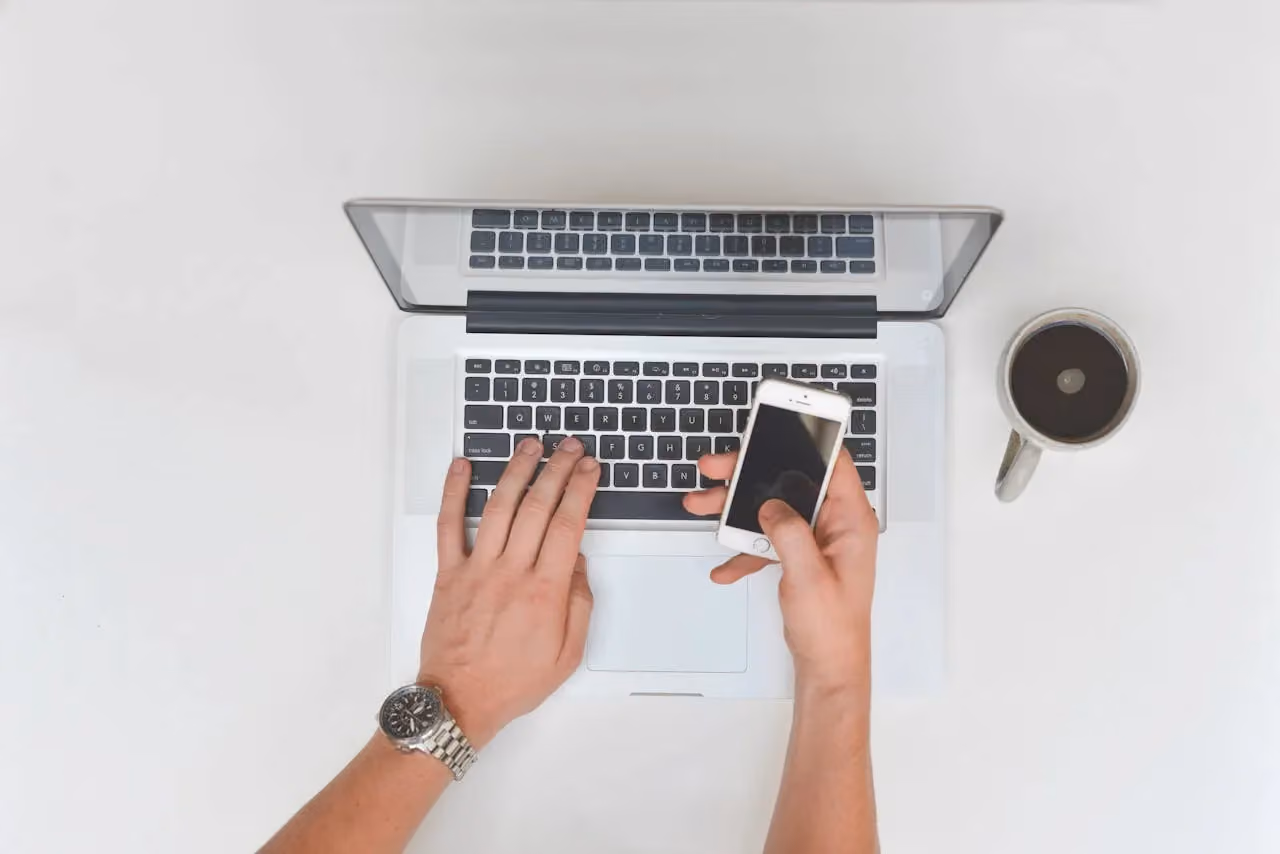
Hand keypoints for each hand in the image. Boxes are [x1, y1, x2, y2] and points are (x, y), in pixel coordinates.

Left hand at [418, 436, 598, 747]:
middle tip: (570, 448)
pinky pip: (449, 525)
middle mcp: (511, 572)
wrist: (460, 701)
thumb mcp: (567, 653)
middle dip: (557, 470)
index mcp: (544, 592)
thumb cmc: (513, 682)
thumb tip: (577, 561)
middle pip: (538, 507)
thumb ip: (579, 604)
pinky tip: (462, 467)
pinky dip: (454, 493)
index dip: (581, 490)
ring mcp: (477, 569)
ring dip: (516, 471)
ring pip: (499, 507)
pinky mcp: (449, 574)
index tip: (590, 469)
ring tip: (530, 445)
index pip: (567, 525)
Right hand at [682, 451, 878, 695]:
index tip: (780, 425)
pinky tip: (726, 564)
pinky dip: (744, 546)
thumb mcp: (809, 576)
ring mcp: (817, 539)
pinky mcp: (800, 555)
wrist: (828, 665)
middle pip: (792, 480)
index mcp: (850, 520)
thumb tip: (770, 506)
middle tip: (718, 467)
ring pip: (773, 507)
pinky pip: (767, 538)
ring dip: (737, 509)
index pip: (834, 463)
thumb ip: (788, 533)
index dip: (808, 439)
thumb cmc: (833, 627)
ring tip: (704, 504)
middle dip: (751, 473)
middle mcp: (836, 524)